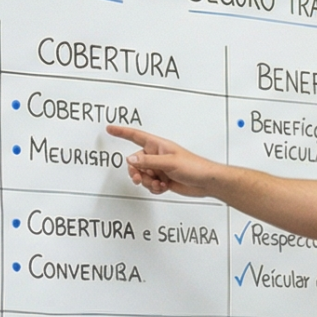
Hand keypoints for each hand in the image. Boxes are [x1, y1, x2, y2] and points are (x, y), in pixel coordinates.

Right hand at [108, 124, 228, 197]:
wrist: (206, 182)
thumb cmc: (194, 166)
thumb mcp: (169, 163)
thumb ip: (148, 162)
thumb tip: (131, 160)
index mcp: (158, 145)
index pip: (135, 136)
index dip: (122, 132)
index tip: (110, 128)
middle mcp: (157, 156)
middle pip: (135, 162)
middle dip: (136, 172)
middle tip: (140, 178)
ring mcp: (160, 168)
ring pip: (142, 175)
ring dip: (148, 181)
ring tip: (159, 183)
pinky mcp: (163, 179)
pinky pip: (150, 184)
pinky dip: (154, 187)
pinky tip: (164, 186)